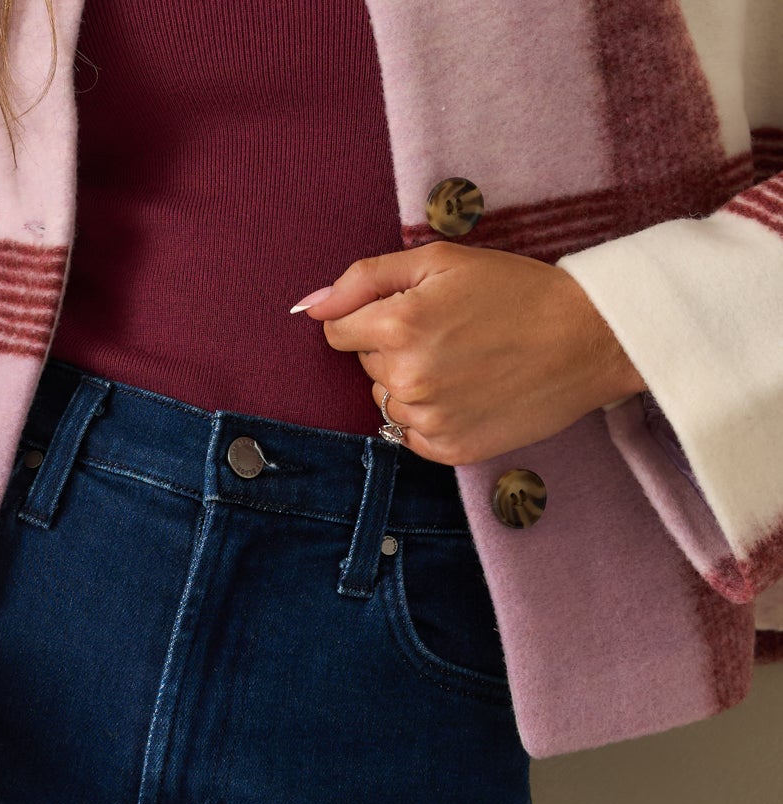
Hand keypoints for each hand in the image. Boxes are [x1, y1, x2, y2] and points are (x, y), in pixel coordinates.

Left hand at [293, 244, 646, 465]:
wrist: (585, 339)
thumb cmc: (516, 290)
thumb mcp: (440, 260)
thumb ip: (366, 278)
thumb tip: (309, 306)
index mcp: (399, 325)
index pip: (337, 331)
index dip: (369, 315)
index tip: (408, 309)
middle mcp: (407, 379)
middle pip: (365, 365)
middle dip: (393, 346)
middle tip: (450, 332)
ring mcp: (428, 421)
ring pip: (386, 400)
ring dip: (410, 382)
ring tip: (463, 362)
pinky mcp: (449, 450)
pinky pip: (410, 434)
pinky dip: (429, 415)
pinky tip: (466, 392)